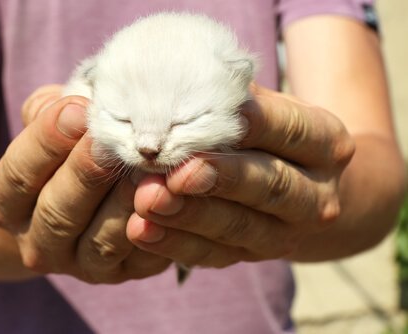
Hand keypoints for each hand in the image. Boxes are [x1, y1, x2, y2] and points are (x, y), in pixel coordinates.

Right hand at [0, 85, 169, 282]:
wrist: (74, 204)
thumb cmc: (59, 155)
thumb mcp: (44, 128)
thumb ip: (49, 113)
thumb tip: (77, 101)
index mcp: (5, 206)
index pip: (18, 176)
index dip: (46, 142)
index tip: (77, 109)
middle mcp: (37, 243)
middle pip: (57, 212)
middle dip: (86, 173)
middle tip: (112, 141)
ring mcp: (79, 264)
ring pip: (100, 240)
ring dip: (125, 203)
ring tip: (147, 168)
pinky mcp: (120, 273)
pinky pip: (140, 258)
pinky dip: (157, 229)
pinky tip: (170, 197)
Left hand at [127, 84, 354, 266]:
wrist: (298, 186)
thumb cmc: (269, 134)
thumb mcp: (267, 108)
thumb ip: (235, 99)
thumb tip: (183, 83)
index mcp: (325, 143)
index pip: (289, 129)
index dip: (249, 126)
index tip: (207, 121)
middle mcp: (317, 193)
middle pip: (269, 185)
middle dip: (219, 180)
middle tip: (174, 174)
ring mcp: (288, 231)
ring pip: (239, 226)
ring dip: (189, 216)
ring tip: (147, 202)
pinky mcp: (255, 254)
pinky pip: (214, 254)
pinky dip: (176, 244)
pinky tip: (143, 231)